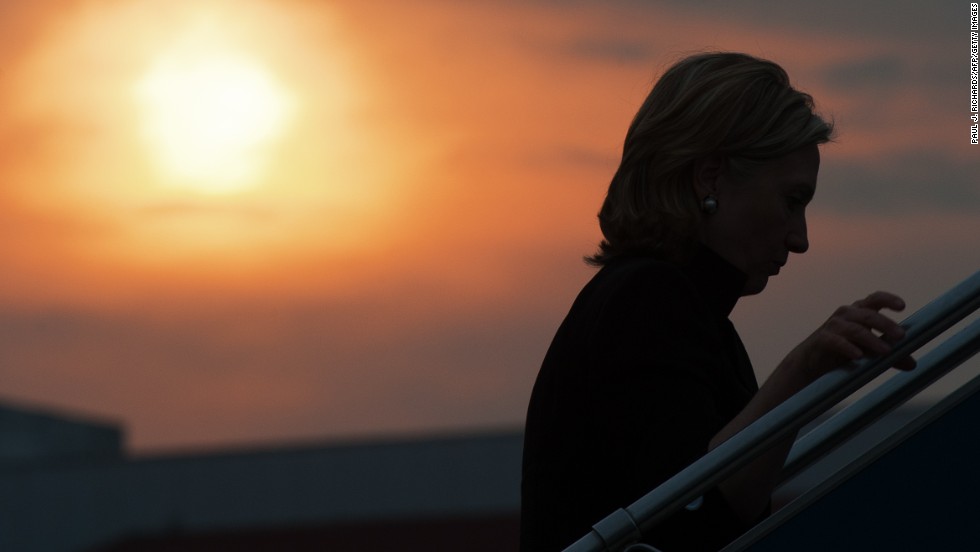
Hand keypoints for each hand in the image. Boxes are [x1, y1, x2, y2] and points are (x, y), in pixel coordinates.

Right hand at [789, 291, 915, 380]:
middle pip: (868, 315)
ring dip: (872, 340)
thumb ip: (889, 355)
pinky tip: (859, 356)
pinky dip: (849, 348)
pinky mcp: (823, 339)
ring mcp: (833, 325)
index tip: (902, 306)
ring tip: (886, 351)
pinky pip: (837, 341)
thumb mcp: (868, 350)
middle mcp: (846, 314)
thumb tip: (912, 364)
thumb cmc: (842, 350)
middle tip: (901, 336)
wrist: (812, 361)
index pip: (875, 299)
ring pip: (856, 329)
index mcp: (859, 311)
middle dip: (886, 324)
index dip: (888, 299)